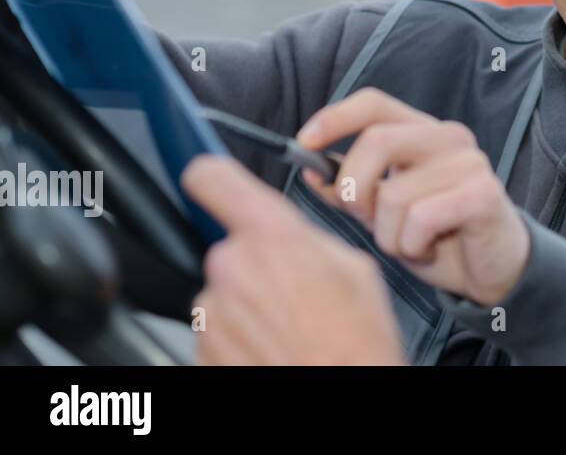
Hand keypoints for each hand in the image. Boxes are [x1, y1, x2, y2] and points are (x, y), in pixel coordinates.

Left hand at [180, 154, 404, 365]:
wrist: (342, 397)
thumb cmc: (357, 347)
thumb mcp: (358, 269)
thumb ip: (310, 240)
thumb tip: (292, 236)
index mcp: (272, 238)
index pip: (213, 180)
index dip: (212, 174)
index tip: (212, 179)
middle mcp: (232, 270)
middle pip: (232, 248)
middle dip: (260, 265)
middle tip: (298, 292)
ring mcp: (212, 314)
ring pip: (226, 292)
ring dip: (251, 304)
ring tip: (293, 327)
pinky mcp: (201, 350)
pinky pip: (218, 330)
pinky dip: (242, 337)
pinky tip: (278, 346)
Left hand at [297, 87, 530, 307]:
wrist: (493, 270)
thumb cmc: (437, 235)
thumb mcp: (385, 212)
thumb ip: (353, 189)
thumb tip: (310, 170)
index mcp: (422, 131)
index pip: (375, 103)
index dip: (335, 118)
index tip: (302, 143)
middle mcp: (449, 137)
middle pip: (376, 141)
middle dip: (353, 189)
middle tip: (364, 219)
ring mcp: (470, 163)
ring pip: (394, 194)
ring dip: (389, 235)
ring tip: (410, 244)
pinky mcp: (483, 194)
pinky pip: (421, 219)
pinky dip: (414, 245)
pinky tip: (429, 249)